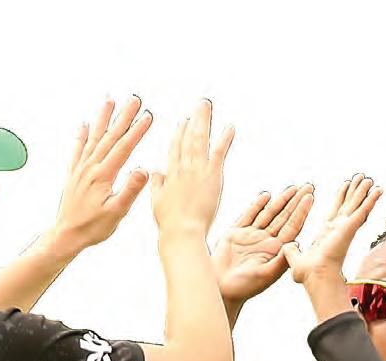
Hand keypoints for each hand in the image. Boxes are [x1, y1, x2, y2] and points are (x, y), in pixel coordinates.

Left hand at [52, 97, 152, 252]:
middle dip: (124, 117)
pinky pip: (78, 149)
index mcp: (103, 176)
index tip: (148, 116)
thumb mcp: (116, 212)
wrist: (66, 235)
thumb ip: (130, 190)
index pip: (124, 147)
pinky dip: (82, 135)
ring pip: (94, 138)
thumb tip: (142, 170)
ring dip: (103, 119)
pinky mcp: (74, 174)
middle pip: (110, 137)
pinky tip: (85, 125)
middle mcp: (90, 168)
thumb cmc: (92, 228)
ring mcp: (81, 169)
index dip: (137, 130)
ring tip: (110, 102)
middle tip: (135, 100)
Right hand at [150, 99, 234, 236]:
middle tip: (200, 104)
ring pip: (201, 139)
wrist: (181, 232)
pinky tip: (229, 126)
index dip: (180, 132)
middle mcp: (183, 167)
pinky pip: (219, 152)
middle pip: (188, 137)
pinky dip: (224, 138)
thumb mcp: (156, 202)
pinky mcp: (212, 175)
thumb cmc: (169, 223)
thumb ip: (156, 184)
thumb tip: (155, 172)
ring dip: (205, 121)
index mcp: (170, 173)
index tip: (184, 120)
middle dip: (195, 119)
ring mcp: (197, 169)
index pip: (175, 147)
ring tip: (208, 106)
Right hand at [212, 184, 313, 304]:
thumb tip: (296, 244)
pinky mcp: (236, 233)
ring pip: (269, 214)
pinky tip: (266, 196)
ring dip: (280, 201)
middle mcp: (266, 241)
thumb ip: (280, 260)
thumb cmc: (244, 287)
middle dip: (295, 201)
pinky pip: (249, 215)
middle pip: (284, 217)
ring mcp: (251, 236)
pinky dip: (257, 205)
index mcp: (276, 250)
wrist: (220, 288)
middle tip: (308, 186)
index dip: (301, 211)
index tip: (310, 197)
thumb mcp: (266, 275)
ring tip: (292, 188)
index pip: (292, 227)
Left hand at [283, 174, 382, 284]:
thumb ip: (291, 250)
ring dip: (363, 192)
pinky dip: (371, 200)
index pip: (336, 210)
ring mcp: (346, 227)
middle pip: (349, 205)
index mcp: (327, 233)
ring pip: (357, 205)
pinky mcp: (350, 227)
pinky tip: (378, 189)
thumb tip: (288, 247)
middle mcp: (339, 229)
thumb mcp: (295, 258)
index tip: (345, 186)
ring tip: (368, 179)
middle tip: (361, 178)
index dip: (341, 197)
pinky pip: (363, 210)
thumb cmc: (308, 274)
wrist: (316, 277)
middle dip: (354, 191)